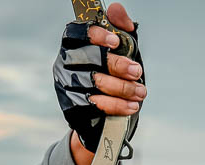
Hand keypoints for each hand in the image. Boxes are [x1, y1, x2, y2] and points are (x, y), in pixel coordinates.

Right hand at [53, 3, 145, 164]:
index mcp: (73, 44)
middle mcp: (64, 63)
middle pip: (90, 59)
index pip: (76, 33)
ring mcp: (65, 86)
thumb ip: (120, 28)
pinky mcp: (71, 107)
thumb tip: (116, 9)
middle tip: (137, 72)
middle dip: (118, 66)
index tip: (115, 42)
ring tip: (140, 92)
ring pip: (94, 83)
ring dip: (122, 88)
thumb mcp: (120, 51)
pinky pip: (94, 105)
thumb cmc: (111, 76)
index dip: (95, 35)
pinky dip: (116, 105)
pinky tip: (131, 106)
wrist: (101, 115)